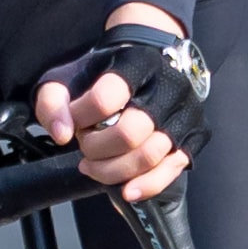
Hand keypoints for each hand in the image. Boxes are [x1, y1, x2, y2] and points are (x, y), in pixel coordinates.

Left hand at [36, 4, 197, 205]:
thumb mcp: (71, 74)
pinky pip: (171, 171)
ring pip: (150, 156)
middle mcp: (168, 88)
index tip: (73, 120)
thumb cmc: (108, 70)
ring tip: (96, 165)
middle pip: (129, 134)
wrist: (154, 57)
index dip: (80, 117)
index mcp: (136, 64)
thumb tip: (62, 136)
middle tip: (84, 146)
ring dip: (114, 170)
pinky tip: (126, 191)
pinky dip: (147, 186)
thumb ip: (53, 101)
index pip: (104, 99)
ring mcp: (185, 114)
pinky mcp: (194, 135)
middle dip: (97, 148)